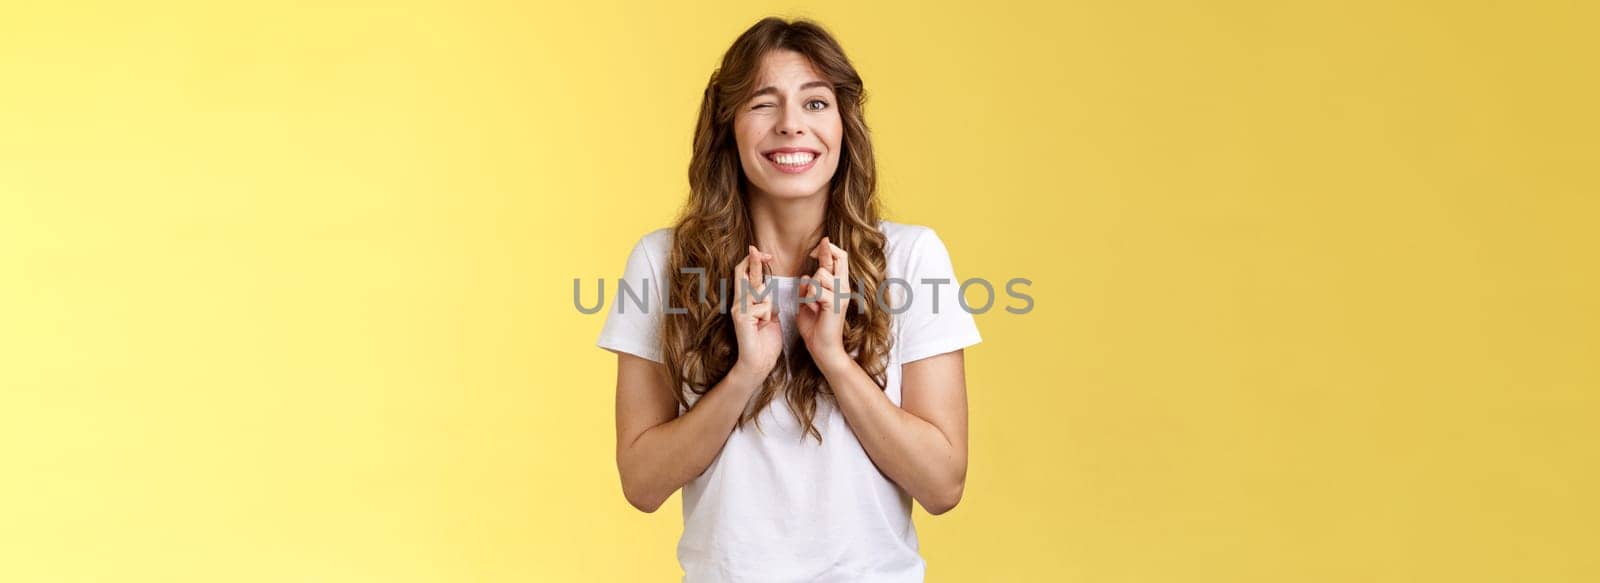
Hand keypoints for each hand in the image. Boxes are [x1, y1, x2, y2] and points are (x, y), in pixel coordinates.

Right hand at [731, 245, 782, 378]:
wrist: (757, 364)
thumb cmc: (765, 343)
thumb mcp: (770, 317)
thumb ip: (767, 303)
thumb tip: (770, 291)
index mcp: (746, 302)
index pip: (747, 276)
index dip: (755, 262)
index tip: (766, 255)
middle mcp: (738, 303)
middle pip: (744, 274)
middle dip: (753, 261)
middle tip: (756, 249)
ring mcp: (738, 310)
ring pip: (759, 291)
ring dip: (768, 303)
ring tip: (765, 322)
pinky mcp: (741, 317)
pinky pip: (762, 305)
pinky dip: (768, 315)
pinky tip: (763, 327)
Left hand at [795, 236, 849, 364]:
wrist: (823, 348)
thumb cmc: (815, 327)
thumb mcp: (807, 302)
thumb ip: (808, 288)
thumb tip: (806, 275)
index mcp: (838, 285)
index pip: (839, 258)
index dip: (827, 248)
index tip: (814, 251)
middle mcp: (843, 287)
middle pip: (840, 257)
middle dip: (825, 251)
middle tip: (813, 253)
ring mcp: (841, 295)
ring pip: (821, 275)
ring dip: (809, 287)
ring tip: (811, 302)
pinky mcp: (835, 304)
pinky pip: (816, 290)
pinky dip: (808, 298)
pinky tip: (812, 308)